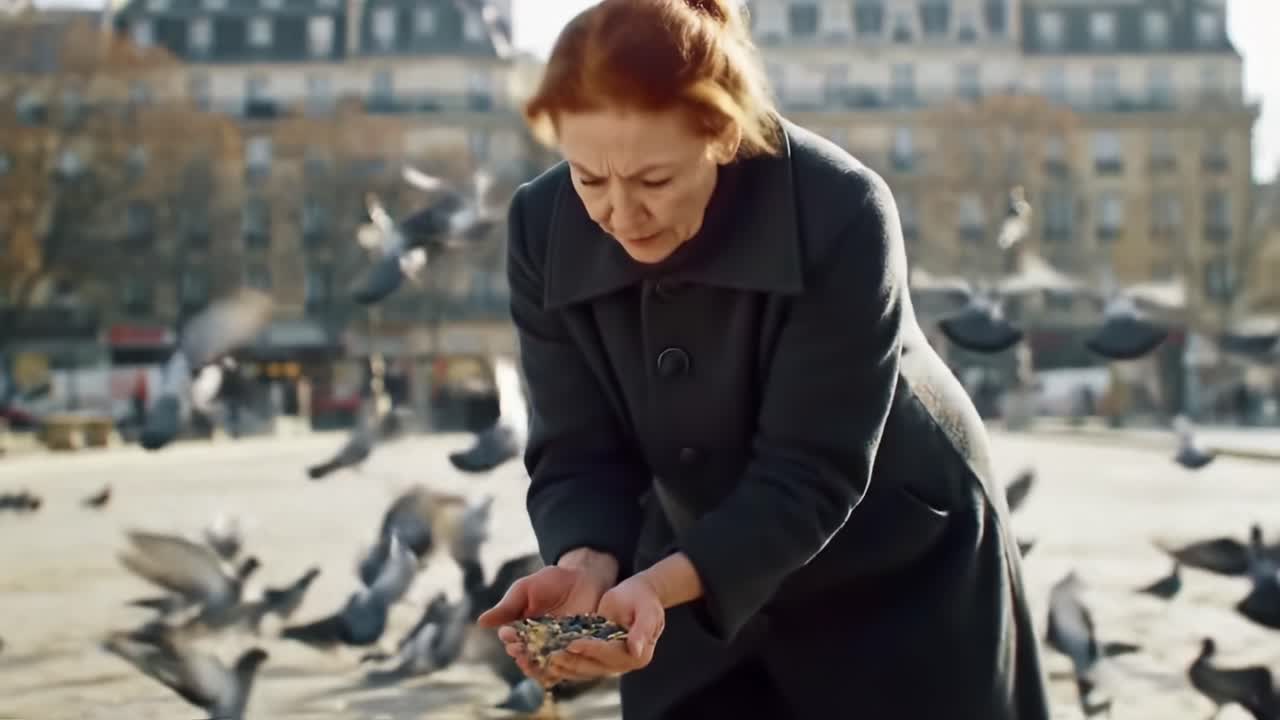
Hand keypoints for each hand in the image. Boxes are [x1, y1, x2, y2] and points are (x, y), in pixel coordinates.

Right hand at [477, 552, 615, 684]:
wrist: (585, 576)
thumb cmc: (553, 581)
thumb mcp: (526, 589)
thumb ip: (507, 606)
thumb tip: (481, 622)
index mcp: (523, 631)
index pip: (513, 641)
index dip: (510, 640)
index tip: (509, 634)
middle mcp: (539, 644)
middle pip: (527, 657)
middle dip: (522, 654)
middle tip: (521, 649)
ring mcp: (559, 649)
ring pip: (545, 667)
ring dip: (538, 666)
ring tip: (538, 658)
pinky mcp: (578, 652)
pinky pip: (568, 667)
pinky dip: (561, 668)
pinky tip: (559, 661)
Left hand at [548, 574, 665, 682]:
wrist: (639, 596)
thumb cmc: (643, 599)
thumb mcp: (647, 610)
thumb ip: (643, 630)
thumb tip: (636, 650)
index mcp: (638, 655)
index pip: (610, 654)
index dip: (591, 649)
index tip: (573, 644)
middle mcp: (623, 664)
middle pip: (594, 666)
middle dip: (572, 661)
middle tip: (552, 655)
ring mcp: (609, 663)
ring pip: (584, 670)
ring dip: (565, 666)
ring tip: (545, 660)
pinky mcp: (596, 658)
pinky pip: (579, 664)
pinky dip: (564, 664)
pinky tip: (546, 659)